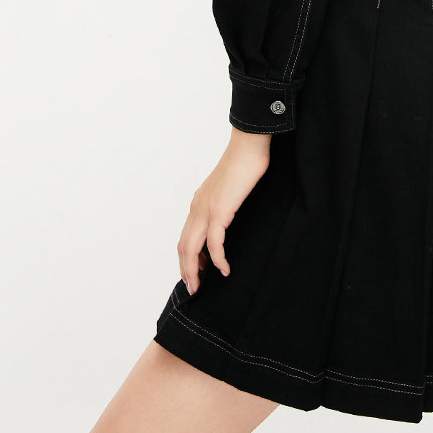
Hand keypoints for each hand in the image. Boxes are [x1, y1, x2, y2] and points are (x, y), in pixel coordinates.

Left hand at [178, 128, 271, 294]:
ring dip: (195, 270)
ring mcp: (206, 209)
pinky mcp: (220, 211)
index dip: (188, 257)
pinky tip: (224, 269)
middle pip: (183, 246)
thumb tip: (229, 214)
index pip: (186, 236)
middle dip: (186, 270)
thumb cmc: (244, 163)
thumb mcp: (229, 188)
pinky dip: (218, 259)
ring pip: (192, 248)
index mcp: (199, 202)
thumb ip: (225, 202)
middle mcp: (197, 207)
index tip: (197, 271)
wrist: (248, 145)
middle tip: (194, 287)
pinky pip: (214, 243)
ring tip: (201, 286)